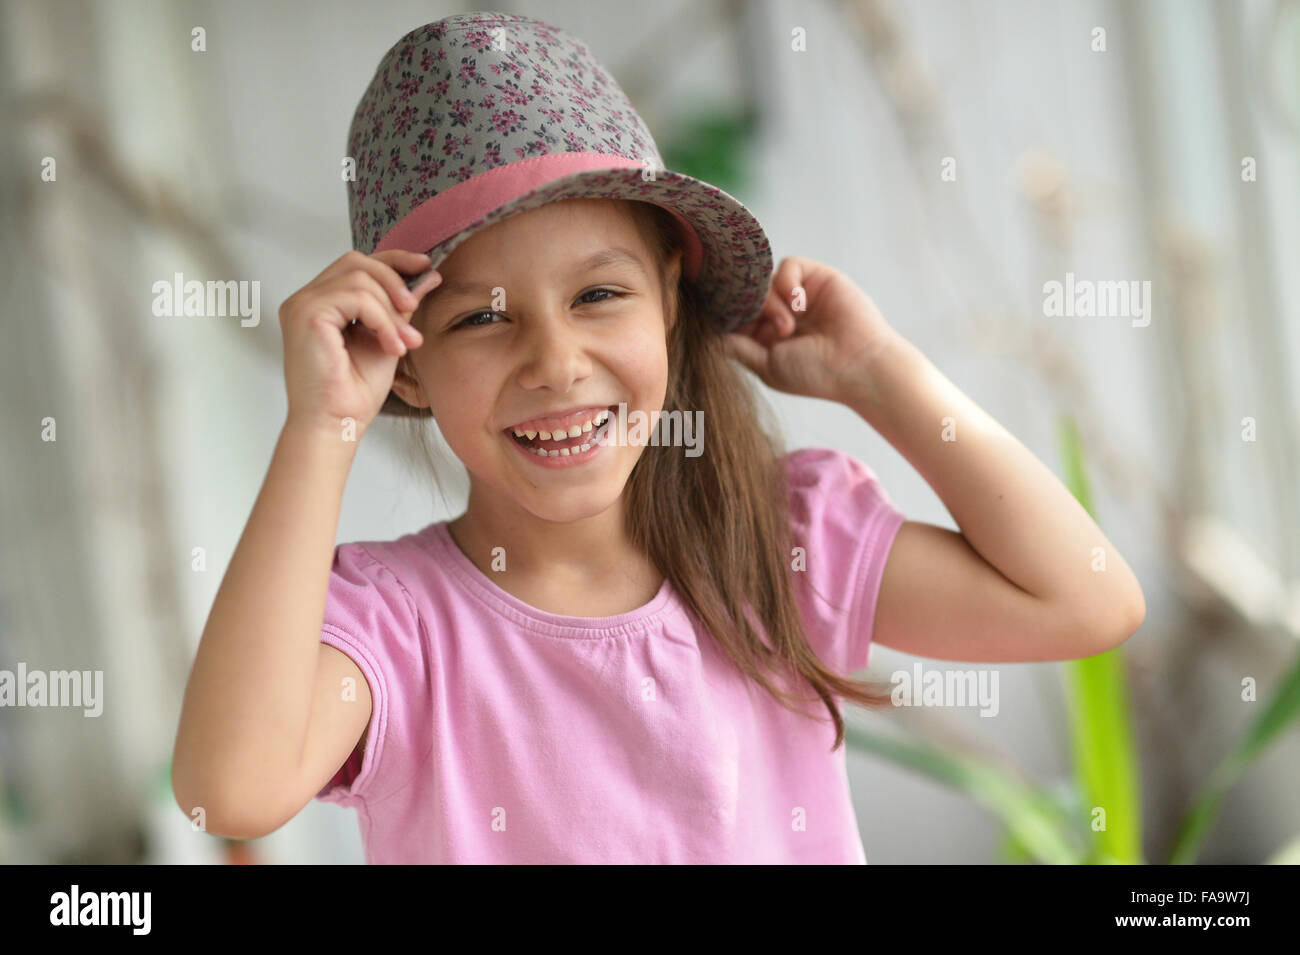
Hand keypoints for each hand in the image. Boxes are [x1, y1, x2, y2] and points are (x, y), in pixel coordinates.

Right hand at [279, 249, 440, 436]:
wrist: (336, 424)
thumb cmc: (354, 393)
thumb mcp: (388, 338)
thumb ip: (400, 307)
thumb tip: (427, 276)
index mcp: (322, 304)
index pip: (357, 265)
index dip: (393, 260)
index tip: (425, 267)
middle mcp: (307, 300)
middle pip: (356, 261)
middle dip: (394, 279)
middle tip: (414, 309)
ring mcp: (302, 304)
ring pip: (359, 278)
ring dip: (391, 311)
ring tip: (404, 343)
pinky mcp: (306, 314)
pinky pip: (355, 297)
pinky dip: (382, 320)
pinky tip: (391, 347)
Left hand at [722, 256, 900, 403]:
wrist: (857, 366)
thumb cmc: (815, 373)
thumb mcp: (767, 365)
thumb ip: (739, 348)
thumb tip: (710, 334)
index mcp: (767, 336)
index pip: (735, 315)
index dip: (728, 316)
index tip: (725, 324)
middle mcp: (780, 313)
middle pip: (745, 295)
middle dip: (748, 311)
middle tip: (768, 334)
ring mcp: (797, 295)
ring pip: (763, 281)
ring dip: (769, 303)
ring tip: (788, 327)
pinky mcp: (816, 277)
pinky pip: (787, 265)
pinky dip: (786, 282)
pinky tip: (797, 305)